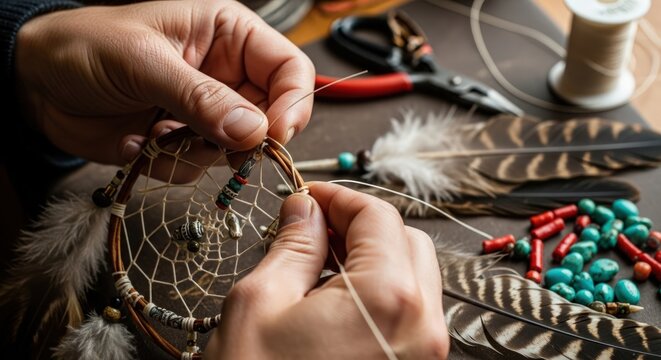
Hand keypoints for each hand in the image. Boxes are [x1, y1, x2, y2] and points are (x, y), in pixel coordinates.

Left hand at [15, 0, 313, 169]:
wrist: (38, 84)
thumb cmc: (86, 47)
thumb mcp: (145, 63)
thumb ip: (202, 98)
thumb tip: (254, 131)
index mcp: (229, 35)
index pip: (288, 69)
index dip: (291, 103)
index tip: (272, 135)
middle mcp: (227, 74)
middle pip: (271, 115)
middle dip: (244, 138)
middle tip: (213, 145)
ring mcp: (208, 111)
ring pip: (237, 148)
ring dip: (200, 152)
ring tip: (159, 134)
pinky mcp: (187, 140)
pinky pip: (203, 166)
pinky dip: (174, 163)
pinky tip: (142, 141)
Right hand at [205, 182, 449, 358]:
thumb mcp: (260, 303)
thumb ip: (292, 244)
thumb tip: (304, 208)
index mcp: (388, 298)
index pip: (379, 216)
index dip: (339, 198)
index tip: (308, 198)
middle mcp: (422, 327)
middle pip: (406, 240)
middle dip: (360, 226)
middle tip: (312, 229)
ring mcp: (424, 354)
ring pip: (413, 275)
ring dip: (371, 258)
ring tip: (318, 267)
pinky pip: (408, 311)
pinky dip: (378, 291)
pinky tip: (335, 301)